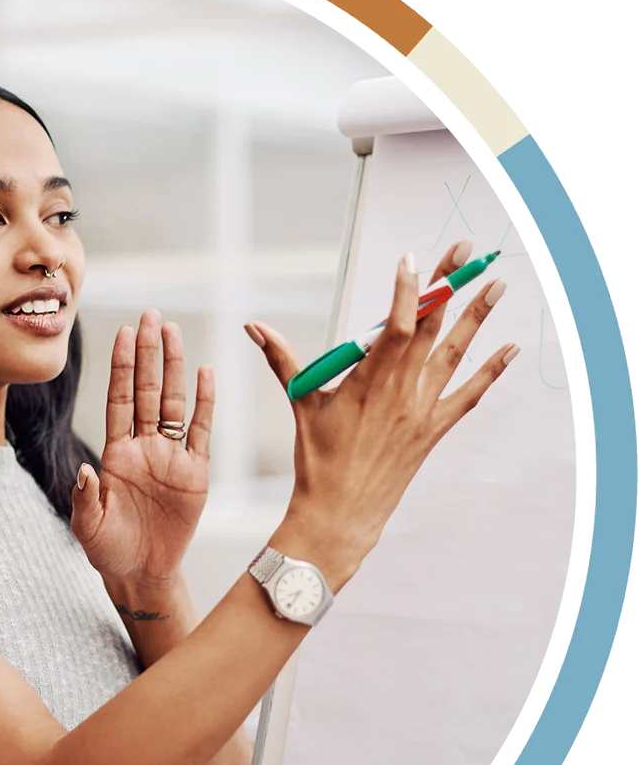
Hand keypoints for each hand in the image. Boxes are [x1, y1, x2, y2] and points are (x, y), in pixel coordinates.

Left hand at [71, 308, 214, 584]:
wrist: (142, 572)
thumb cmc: (109, 549)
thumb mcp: (88, 526)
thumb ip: (85, 498)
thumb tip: (85, 471)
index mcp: (115, 454)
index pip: (119, 400)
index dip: (122, 367)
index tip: (122, 333)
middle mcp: (143, 447)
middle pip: (148, 391)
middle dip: (148, 353)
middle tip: (150, 315)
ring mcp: (170, 457)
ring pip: (175, 403)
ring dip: (174, 367)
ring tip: (173, 332)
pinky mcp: (195, 473)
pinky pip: (201, 432)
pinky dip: (205, 403)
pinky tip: (205, 373)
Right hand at [246, 239, 516, 589]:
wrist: (341, 512)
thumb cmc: (317, 460)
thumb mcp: (300, 403)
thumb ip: (282, 359)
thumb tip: (254, 327)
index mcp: (367, 382)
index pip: (395, 326)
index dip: (407, 291)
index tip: (413, 259)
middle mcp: (400, 391)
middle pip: (430, 327)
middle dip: (448, 285)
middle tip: (466, 251)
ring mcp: (421, 410)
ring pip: (455, 354)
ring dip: (478, 317)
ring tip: (497, 285)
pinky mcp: (432, 430)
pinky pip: (468, 396)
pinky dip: (490, 372)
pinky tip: (510, 349)